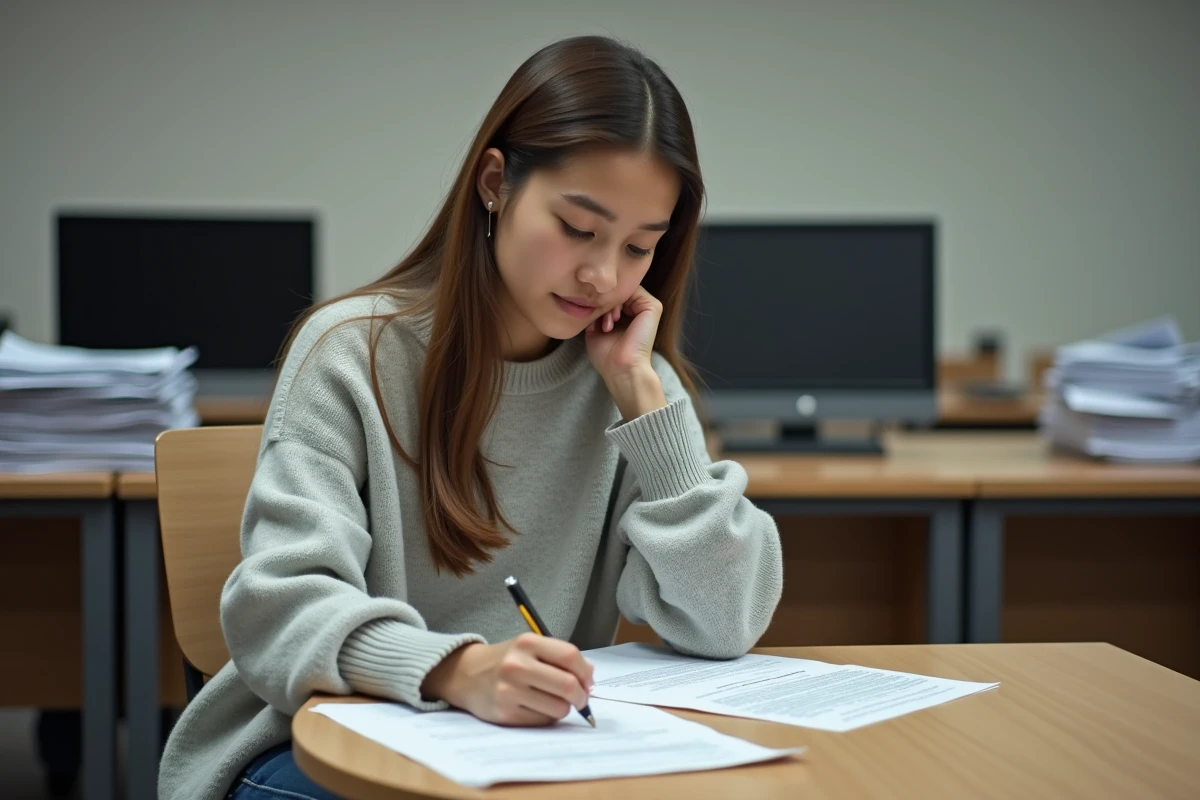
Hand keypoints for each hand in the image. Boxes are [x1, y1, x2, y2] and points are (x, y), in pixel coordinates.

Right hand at [420, 634, 593, 725]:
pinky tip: (536, 708)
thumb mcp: (529, 647)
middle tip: (580, 699)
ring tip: (553, 701)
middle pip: (568, 685)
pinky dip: (547, 717)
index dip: (586, 672)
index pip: (570, 656)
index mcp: (527, 642)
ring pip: (558, 708)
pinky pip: (542, 721)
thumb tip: (589, 677)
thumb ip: (559, 657)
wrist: (466, 674)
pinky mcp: (505, 714)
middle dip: (581, 696)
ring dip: (563, 708)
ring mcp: (509, 691)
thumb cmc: (506, 660)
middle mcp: (517, 665)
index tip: (588, 682)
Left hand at [586, 285, 667, 418]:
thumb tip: (591, 298)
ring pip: (624, 290)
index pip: (612, 297)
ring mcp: (647, 307)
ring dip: (611, 304)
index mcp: (627, 316)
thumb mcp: (594, 329)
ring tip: (608, 324)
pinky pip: (633, 290)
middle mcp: (638, 310)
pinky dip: (620, 301)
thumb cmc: (607, 356)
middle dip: (605, 303)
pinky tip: (614, 319)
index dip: (600, 303)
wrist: (621, 369)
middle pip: (618, 292)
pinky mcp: (653, 306)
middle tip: (601, 323)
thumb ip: (595, 312)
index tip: (593, 319)